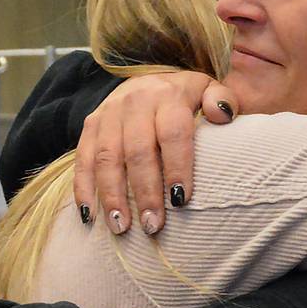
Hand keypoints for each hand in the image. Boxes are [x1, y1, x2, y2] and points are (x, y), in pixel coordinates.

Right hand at [73, 72, 237, 234]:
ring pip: (107, 158)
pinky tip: (89, 217)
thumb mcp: (208, 89)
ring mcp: (108, 114)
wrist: (148, 79)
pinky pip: (82, 159)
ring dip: (112, 195)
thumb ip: (221, 99)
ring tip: (121, 227)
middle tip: (152, 226)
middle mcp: (135, 102)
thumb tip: (223, 114)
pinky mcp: (90, 125)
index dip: (176, 167)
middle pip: (138, 151)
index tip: (180, 201)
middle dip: (145, 192)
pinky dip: (84, 189)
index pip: (173, 133)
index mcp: (168, 96)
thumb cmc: (185, 98)